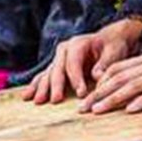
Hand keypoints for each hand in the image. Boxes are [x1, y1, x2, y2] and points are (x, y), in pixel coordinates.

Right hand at [23, 18, 141, 103]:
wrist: (109, 39)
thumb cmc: (113, 45)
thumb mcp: (114, 52)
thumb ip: (105, 63)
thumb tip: (97, 76)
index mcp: (78, 43)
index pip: (74, 62)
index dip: (76, 78)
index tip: (81, 93)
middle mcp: (64, 49)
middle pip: (58, 68)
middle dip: (55, 85)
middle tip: (55, 101)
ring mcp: (59, 58)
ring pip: (48, 73)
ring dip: (42, 87)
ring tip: (37, 101)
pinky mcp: (57, 67)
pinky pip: (44, 76)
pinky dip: (36, 86)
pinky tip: (27, 96)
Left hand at [81, 21, 141, 114]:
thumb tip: (137, 88)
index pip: (118, 70)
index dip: (99, 84)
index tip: (85, 98)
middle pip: (120, 78)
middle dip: (99, 94)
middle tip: (81, 108)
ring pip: (134, 85)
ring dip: (114, 98)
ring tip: (98, 110)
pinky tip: (131, 110)